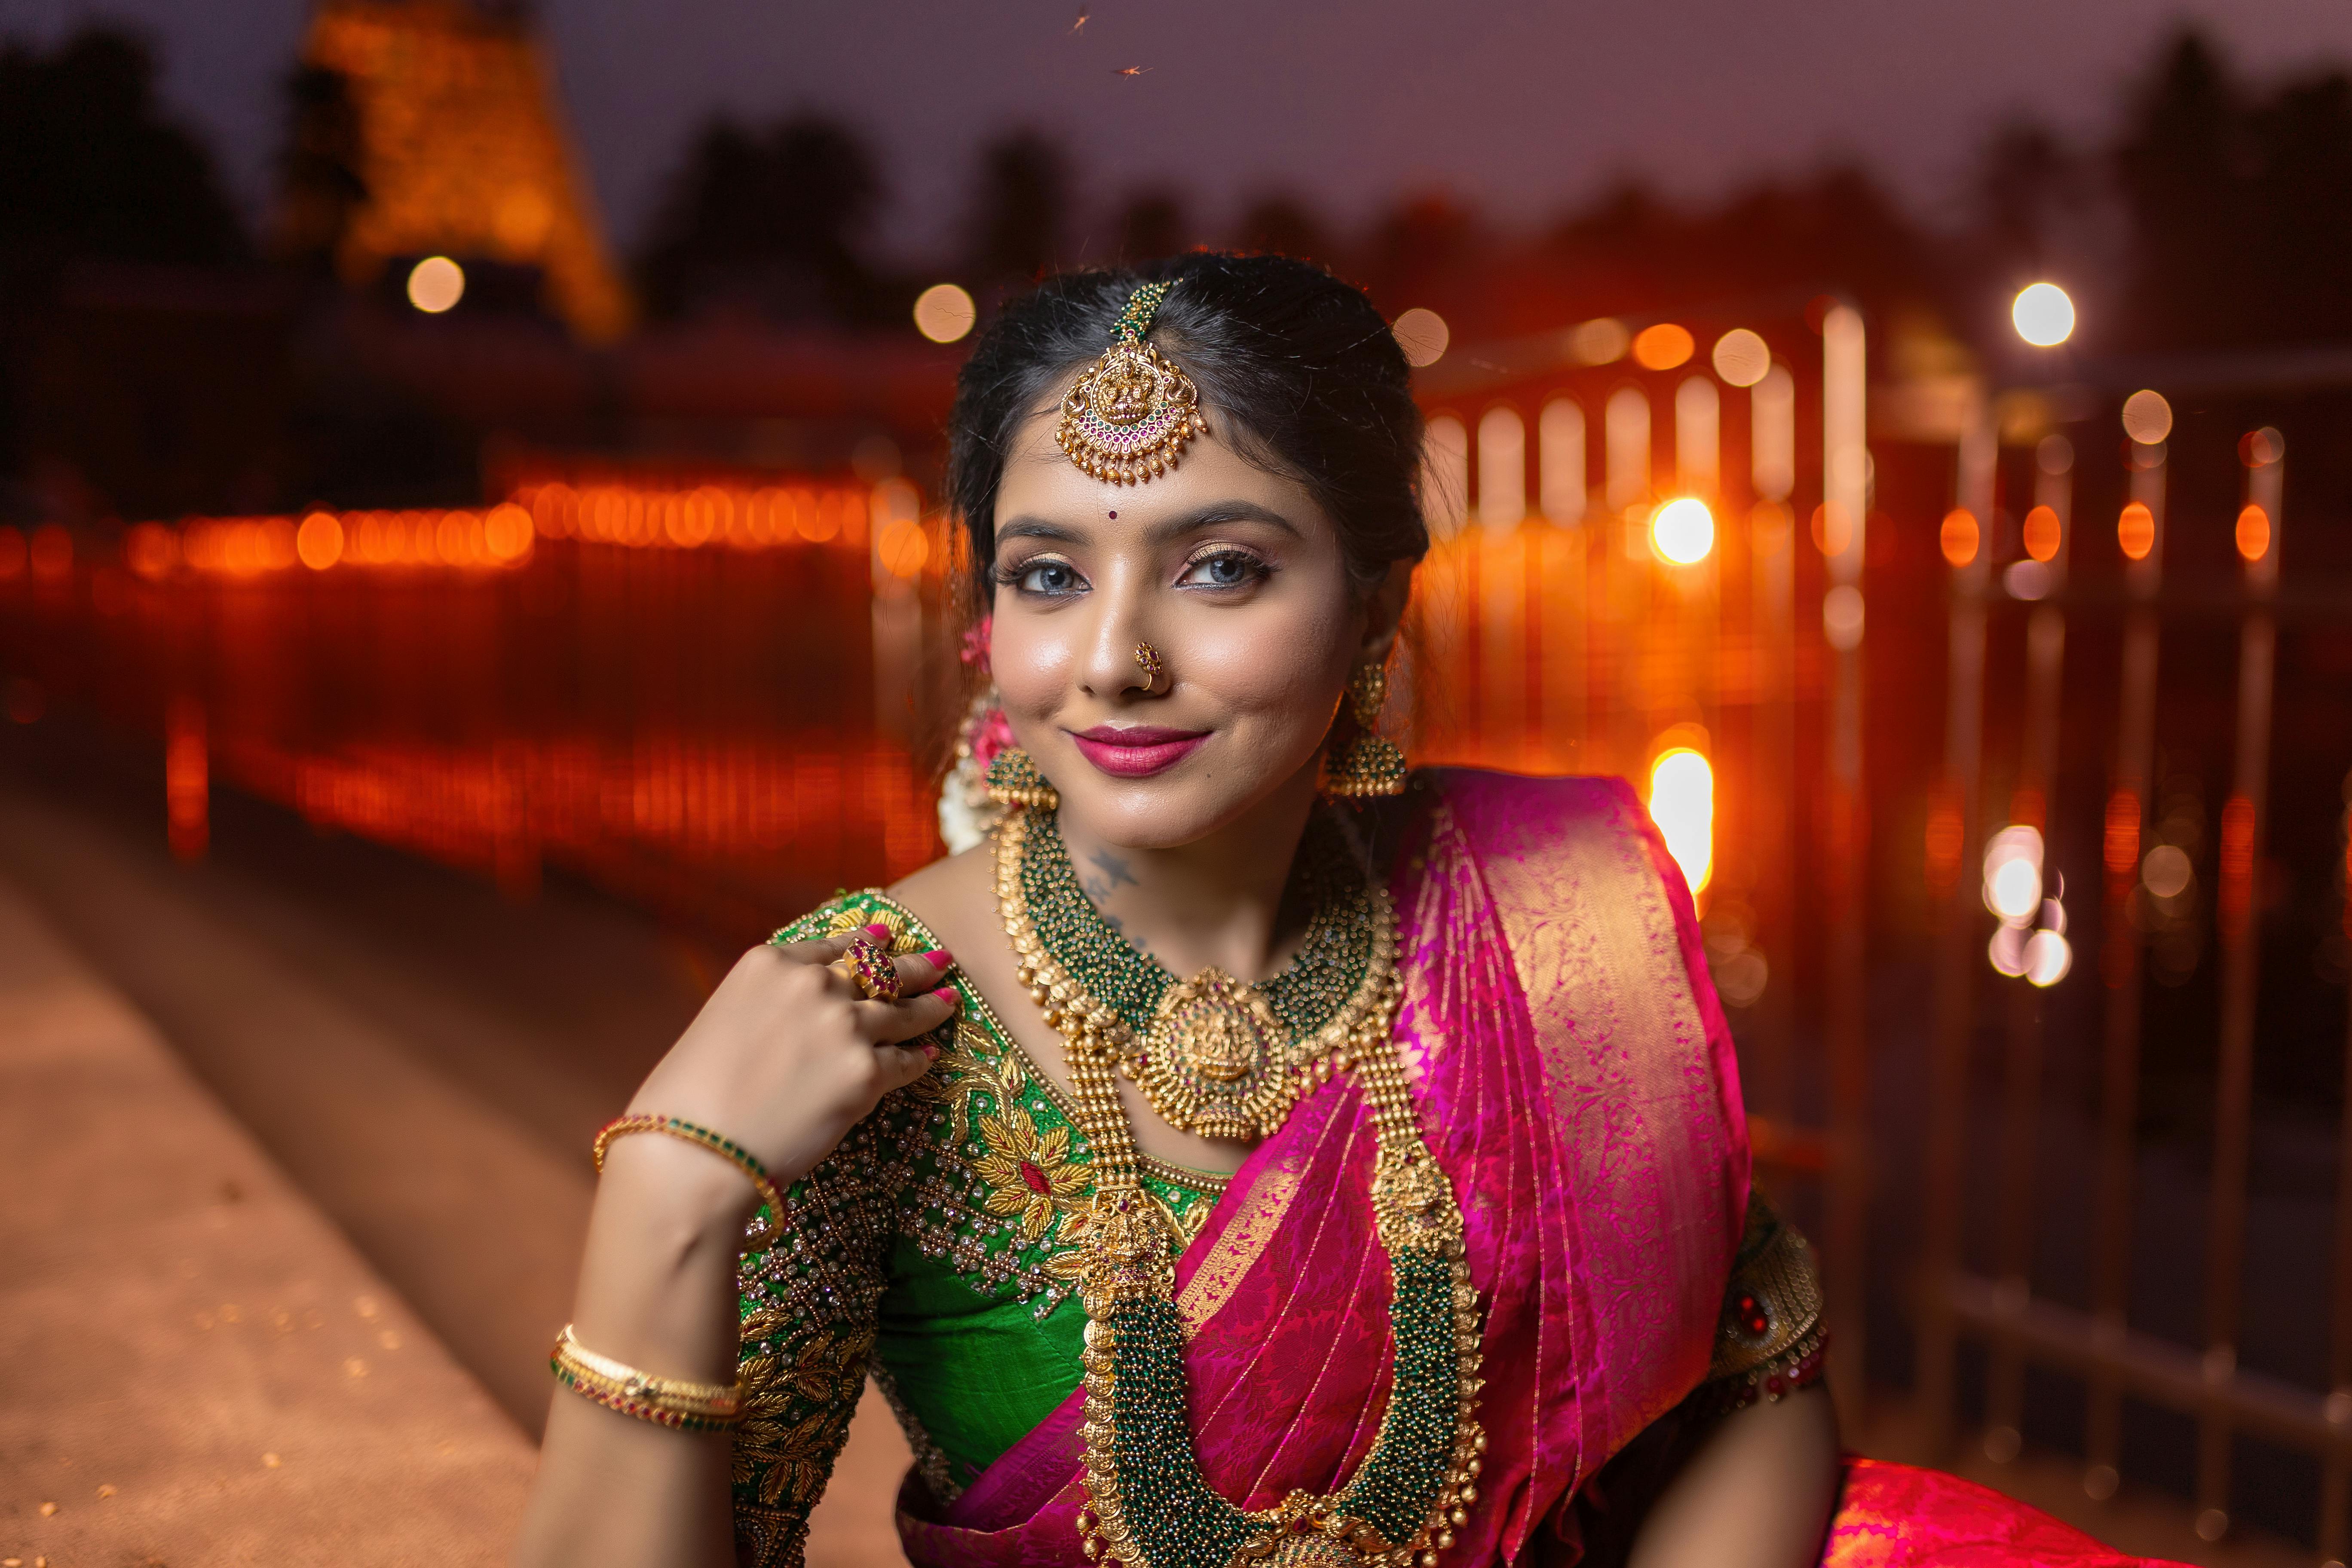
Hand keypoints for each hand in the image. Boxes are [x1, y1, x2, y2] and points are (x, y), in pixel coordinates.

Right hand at [622, 925, 958, 1191]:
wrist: (697, 1149)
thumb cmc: (691, 1097)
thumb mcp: (725, 1020)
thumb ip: (771, 1003)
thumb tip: (801, 1013)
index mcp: (771, 964)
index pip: (832, 948)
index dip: (863, 942)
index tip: (883, 936)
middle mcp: (813, 985)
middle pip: (879, 971)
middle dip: (912, 966)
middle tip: (939, 960)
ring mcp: (845, 1026)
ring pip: (902, 1012)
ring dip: (930, 1007)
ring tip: (950, 1000)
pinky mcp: (866, 1072)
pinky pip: (905, 1062)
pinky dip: (919, 1060)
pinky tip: (929, 1056)